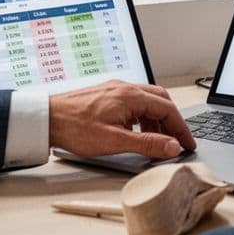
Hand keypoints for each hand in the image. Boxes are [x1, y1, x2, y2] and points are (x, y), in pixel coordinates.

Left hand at [49, 80, 196, 159]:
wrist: (46, 119)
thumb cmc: (75, 128)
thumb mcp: (115, 141)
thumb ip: (147, 143)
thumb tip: (172, 146)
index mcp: (131, 96)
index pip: (168, 109)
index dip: (181, 128)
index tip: (187, 143)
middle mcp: (125, 88)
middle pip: (161, 101)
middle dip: (172, 122)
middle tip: (177, 141)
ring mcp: (115, 90)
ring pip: (147, 101)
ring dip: (156, 120)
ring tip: (156, 141)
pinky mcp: (106, 95)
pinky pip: (133, 103)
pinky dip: (142, 117)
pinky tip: (135, 132)